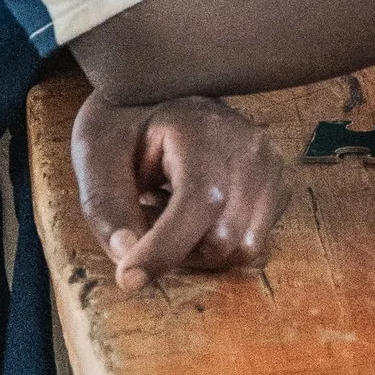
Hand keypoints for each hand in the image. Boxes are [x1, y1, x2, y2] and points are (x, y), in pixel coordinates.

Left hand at [70, 88, 290, 290]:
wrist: (160, 96)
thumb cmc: (125, 127)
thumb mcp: (97, 155)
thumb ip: (107, 206)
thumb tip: (128, 255)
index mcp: (202, 127)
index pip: (198, 202)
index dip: (164, 249)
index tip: (128, 278)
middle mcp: (249, 145)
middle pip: (221, 238)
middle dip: (176, 249)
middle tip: (144, 218)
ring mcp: (269, 164)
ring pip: (241, 247)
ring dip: (198, 250)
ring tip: (169, 213)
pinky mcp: (277, 184)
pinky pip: (252, 242)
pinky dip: (219, 244)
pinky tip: (196, 215)